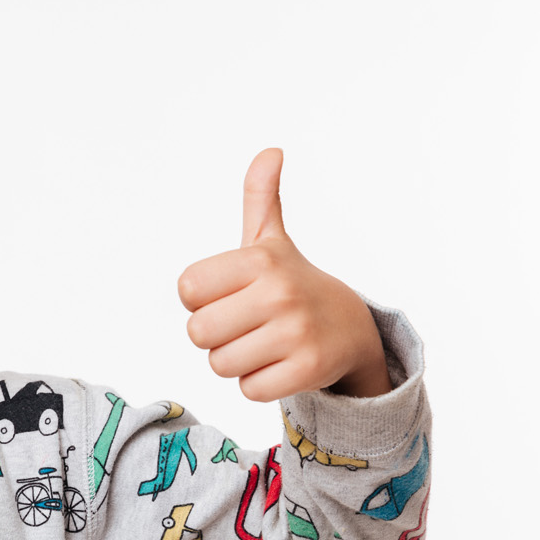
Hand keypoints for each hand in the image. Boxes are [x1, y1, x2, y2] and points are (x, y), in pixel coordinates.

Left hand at [177, 149, 388, 401]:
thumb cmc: (293, 283)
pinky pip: (249, 388)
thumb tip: (271, 151)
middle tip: (246, 324)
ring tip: (264, 343)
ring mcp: (296, 332)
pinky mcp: (308, 370)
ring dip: (236, 361)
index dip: (201, 298)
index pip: (186, 289)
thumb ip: (260, 197)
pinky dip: (259, 383)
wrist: (353, 328)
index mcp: (260, 259)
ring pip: (220, 364)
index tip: (230, 294)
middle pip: (198, 332)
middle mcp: (279, 292)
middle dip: (215, 335)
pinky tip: (281, 364)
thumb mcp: (272, 240)